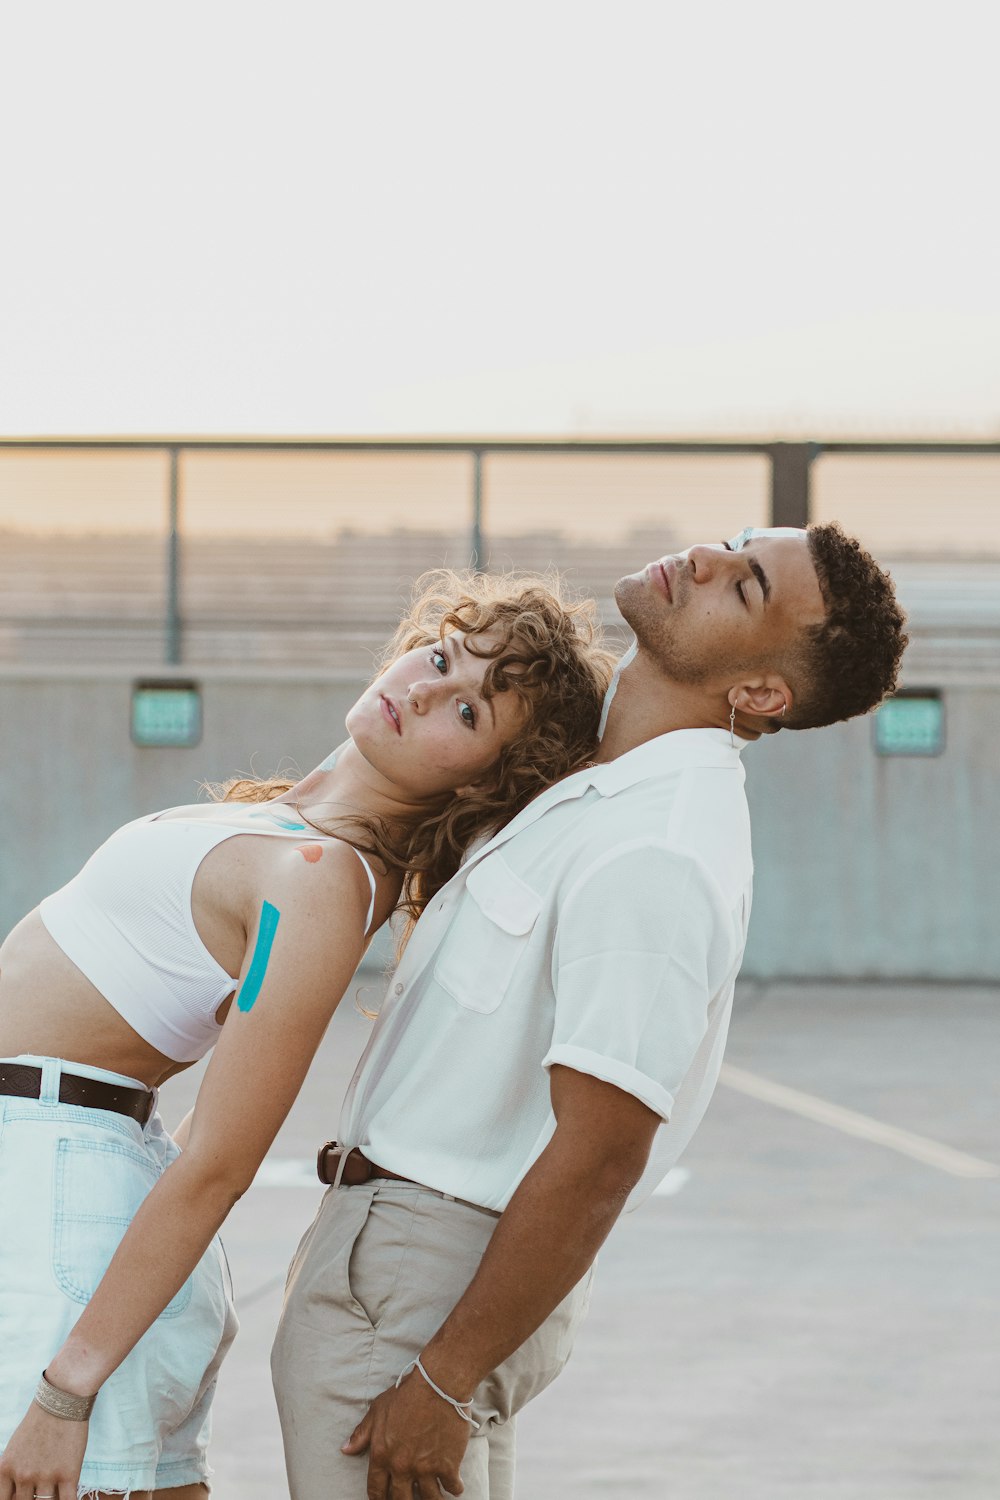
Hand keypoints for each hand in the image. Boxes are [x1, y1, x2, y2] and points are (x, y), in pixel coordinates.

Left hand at [0, 1401, 88, 1499]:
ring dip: (48, 1499)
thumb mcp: (14, 1447)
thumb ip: (12, 1471)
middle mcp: (23, 1476)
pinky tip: (68, 1497)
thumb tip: (16, 1491)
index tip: (21, 1497)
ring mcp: (46, 1476)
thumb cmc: (39, 1422)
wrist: (63, 1399)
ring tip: (54, 1491)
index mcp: (6, 1468)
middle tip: (38, 1490)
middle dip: (31, 1499)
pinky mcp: (69, 1474)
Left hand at [341, 1368, 470, 1498]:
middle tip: (410, 1497)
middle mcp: (402, 1467)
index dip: (379, 1498)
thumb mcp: (377, 1410)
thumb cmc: (406, 1394)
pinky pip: (453, 1488)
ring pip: (429, 1499)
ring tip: (435, 1495)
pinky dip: (455, 1488)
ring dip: (432, 1498)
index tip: (385, 1498)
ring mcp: (425, 1469)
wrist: (438, 1384)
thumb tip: (345, 1449)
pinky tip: (455, 1484)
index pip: (375, 1490)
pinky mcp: (448, 1465)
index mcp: (381, 1455)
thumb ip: (361, 1433)